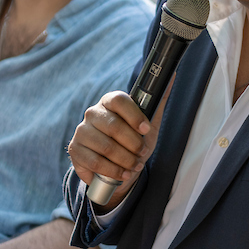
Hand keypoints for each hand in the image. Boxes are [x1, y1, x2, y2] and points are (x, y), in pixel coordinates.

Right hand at [67, 86, 168, 208]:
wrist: (115, 163)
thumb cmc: (132, 139)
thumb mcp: (148, 123)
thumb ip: (158, 101)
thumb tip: (173, 74)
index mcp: (109, 101)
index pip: (119, 100)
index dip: (134, 115)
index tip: (146, 130)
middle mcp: (93, 113)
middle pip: (114, 126)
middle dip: (133, 144)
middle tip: (142, 153)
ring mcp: (81, 131)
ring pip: (106, 146)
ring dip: (125, 160)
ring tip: (135, 165)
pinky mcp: (75, 149)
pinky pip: (95, 161)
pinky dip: (113, 171)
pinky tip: (123, 173)